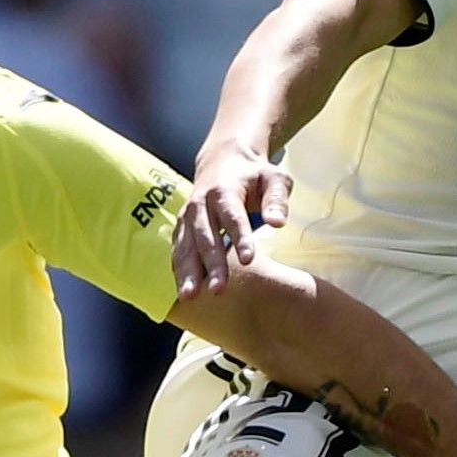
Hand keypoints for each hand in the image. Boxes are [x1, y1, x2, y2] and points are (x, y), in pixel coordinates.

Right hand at [175, 137, 291, 295]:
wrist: (223, 160)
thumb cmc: (254, 174)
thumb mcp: (273, 178)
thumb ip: (277, 200)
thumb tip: (278, 223)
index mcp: (224, 190)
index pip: (233, 217)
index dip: (240, 238)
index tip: (249, 260)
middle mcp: (200, 203)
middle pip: (206, 236)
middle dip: (212, 264)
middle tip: (219, 289)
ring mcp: (188, 215)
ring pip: (186, 245)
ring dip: (187, 272)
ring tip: (190, 296)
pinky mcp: (182, 226)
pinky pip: (178, 249)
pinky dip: (178, 269)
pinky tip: (182, 290)